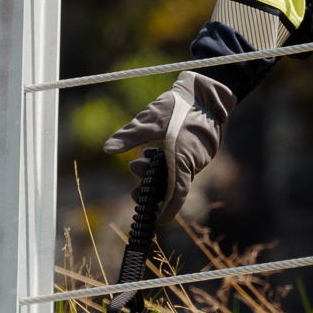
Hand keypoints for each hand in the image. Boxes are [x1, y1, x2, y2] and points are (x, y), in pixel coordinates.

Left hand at [102, 69, 233, 213]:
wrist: (206, 91)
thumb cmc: (180, 106)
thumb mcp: (150, 119)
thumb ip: (129, 136)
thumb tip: (107, 149)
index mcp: (182, 160)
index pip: (176, 194)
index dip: (168, 210)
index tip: (158, 222)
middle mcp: (192, 162)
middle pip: (170, 184)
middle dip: (149, 185)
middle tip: (133, 178)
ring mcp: (195, 156)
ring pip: (173, 172)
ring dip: (154, 170)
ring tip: (138, 159)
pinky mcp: (195, 148)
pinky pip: (179, 162)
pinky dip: (163, 161)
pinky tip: (150, 151)